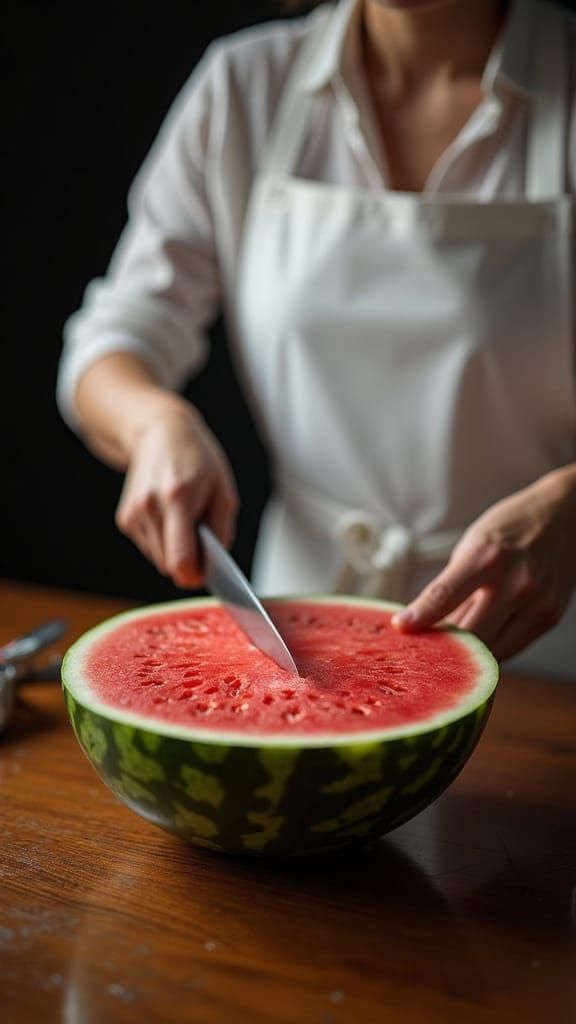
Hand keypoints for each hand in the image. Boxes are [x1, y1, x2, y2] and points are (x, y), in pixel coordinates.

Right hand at [115, 401, 238, 587]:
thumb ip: (221, 531)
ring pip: (158, 559)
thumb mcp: (222, 491)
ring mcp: (133, 513)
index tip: (206, 571)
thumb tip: (210, 565)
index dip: (194, 574)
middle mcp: (150, 507)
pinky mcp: (125, 518)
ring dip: (175, 551)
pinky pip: (149, 548)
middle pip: (169, 565)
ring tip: (185, 520)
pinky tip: (169, 516)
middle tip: (202, 539)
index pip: (180, 559)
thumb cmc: (198, 460)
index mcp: (178, 498)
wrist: (161, 433)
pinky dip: (162, 541)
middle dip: (189, 561)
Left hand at [391, 466, 575, 660]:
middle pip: (470, 635)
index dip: (420, 617)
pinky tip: (478, 641)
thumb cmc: (511, 526)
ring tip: (450, 647)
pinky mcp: (550, 617)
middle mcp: (516, 582)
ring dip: (468, 655)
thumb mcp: (474, 543)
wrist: (567, 517)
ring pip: (492, 651)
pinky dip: (491, 649)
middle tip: (422, 650)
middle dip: (443, 647)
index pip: (445, 595)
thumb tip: (427, 622)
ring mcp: (537, 604)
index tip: (400, 629)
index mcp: (488, 556)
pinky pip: (511, 647)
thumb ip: (454, 584)